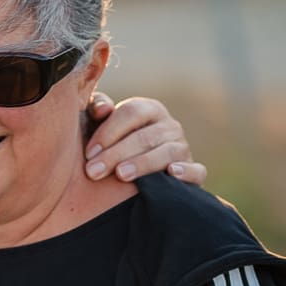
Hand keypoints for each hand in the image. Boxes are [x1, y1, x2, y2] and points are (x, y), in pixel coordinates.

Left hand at [84, 92, 206, 185]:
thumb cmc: (112, 143)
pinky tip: (172, 173)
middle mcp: (169, 126)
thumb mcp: (100, 124)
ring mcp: (183, 148)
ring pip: (167, 153)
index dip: (108, 131)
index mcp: (148, 109)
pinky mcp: (195, 171)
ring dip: (143, 164)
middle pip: (145, 136)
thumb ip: (96, 110)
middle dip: (116, 154)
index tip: (88, 152)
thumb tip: (102, 109)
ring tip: (121, 175)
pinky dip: (187, 172)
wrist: (135, 176)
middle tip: (94, 172)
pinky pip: (197, 170)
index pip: (131, 113)